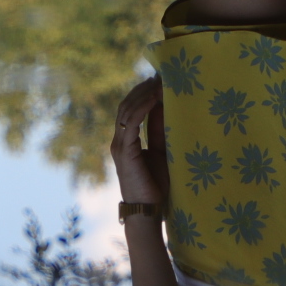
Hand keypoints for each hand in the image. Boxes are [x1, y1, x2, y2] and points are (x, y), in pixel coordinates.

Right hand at [110, 77, 169, 211]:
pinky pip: (131, 122)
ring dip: (143, 94)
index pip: (130, 109)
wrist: (147, 210)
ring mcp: (119, 145)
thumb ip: (160, 131)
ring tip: (158, 82)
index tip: (158, 80)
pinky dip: (142, 107)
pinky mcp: (124, 150)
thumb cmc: (156, 186)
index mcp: (126, 140)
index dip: (142, 94)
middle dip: (143, 89)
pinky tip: (154, 98)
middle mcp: (118, 140)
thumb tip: (167, 107)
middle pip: (126, 105)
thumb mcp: (161, 151)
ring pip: (127, 110)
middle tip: (159, 75)